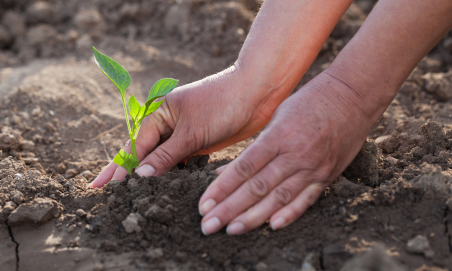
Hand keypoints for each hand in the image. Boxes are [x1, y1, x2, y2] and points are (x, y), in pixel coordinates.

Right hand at [88, 66, 290, 187]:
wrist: (256, 95)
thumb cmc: (222, 105)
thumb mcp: (191, 132)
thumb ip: (165, 156)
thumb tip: (139, 175)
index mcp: (160, 113)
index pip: (135, 146)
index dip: (120, 168)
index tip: (104, 187)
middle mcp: (168, 124)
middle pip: (142, 152)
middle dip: (125, 172)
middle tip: (103, 191)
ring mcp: (183, 134)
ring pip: (160, 159)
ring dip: (148, 176)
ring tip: (130, 196)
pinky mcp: (198, 143)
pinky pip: (178, 162)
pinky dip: (170, 174)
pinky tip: (162, 188)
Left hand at [198, 72, 376, 234]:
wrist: (353, 95)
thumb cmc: (309, 101)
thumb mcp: (277, 116)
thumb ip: (255, 146)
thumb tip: (227, 172)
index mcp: (278, 135)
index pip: (243, 168)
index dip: (222, 189)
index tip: (204, 204)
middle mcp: (294, 154)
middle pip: (256, 187)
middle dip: (229, 208)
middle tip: (209, 225)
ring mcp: (313, 166)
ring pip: (279, 198)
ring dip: (253, 217)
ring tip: (232, 229)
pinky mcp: (328, 174)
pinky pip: (307, 199)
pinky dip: (291, 214)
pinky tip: (273, 225)